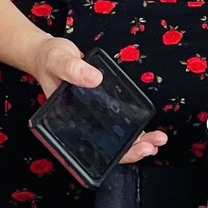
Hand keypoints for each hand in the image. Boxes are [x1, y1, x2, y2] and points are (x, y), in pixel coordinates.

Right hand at [27, 33, 165, 164]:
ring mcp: (93, 118)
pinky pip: (119, 122)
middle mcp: (81, 124)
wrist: (50, 53)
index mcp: (67, 122)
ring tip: (158, 140)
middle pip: (107, 147)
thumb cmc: (49, 60)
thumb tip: (94, 79)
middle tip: (152, 146)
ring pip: (116, 138)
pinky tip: (149, 130)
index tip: (132, 149)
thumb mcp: (58, 60)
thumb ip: (72, 69)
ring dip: (138, 141)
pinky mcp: (103, 108)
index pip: (90, 147)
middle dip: (132, 150)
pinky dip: (135, 127)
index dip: (112, 154)